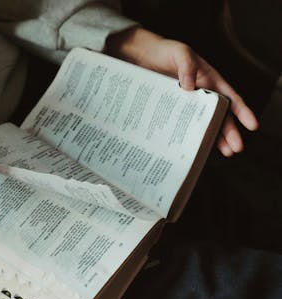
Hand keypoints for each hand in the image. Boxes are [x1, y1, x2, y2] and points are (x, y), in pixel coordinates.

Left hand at [106, 28, 258, 156]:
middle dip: (229, 132)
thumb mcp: (179, 53)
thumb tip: (190, 86)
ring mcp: (186, 104)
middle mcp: (201, 94)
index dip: (242, 111)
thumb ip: (187, 66)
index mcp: (209, 80)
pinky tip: (192, 147)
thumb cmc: (164, 51)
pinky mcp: (172, 109)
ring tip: (223, 152)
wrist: (141, 56)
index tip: (252, 125)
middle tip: (235, 148)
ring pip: (202, 123)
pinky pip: (182, 124)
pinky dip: (188, 135)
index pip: (230, 97)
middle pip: (219, 115)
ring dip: (212, 137)